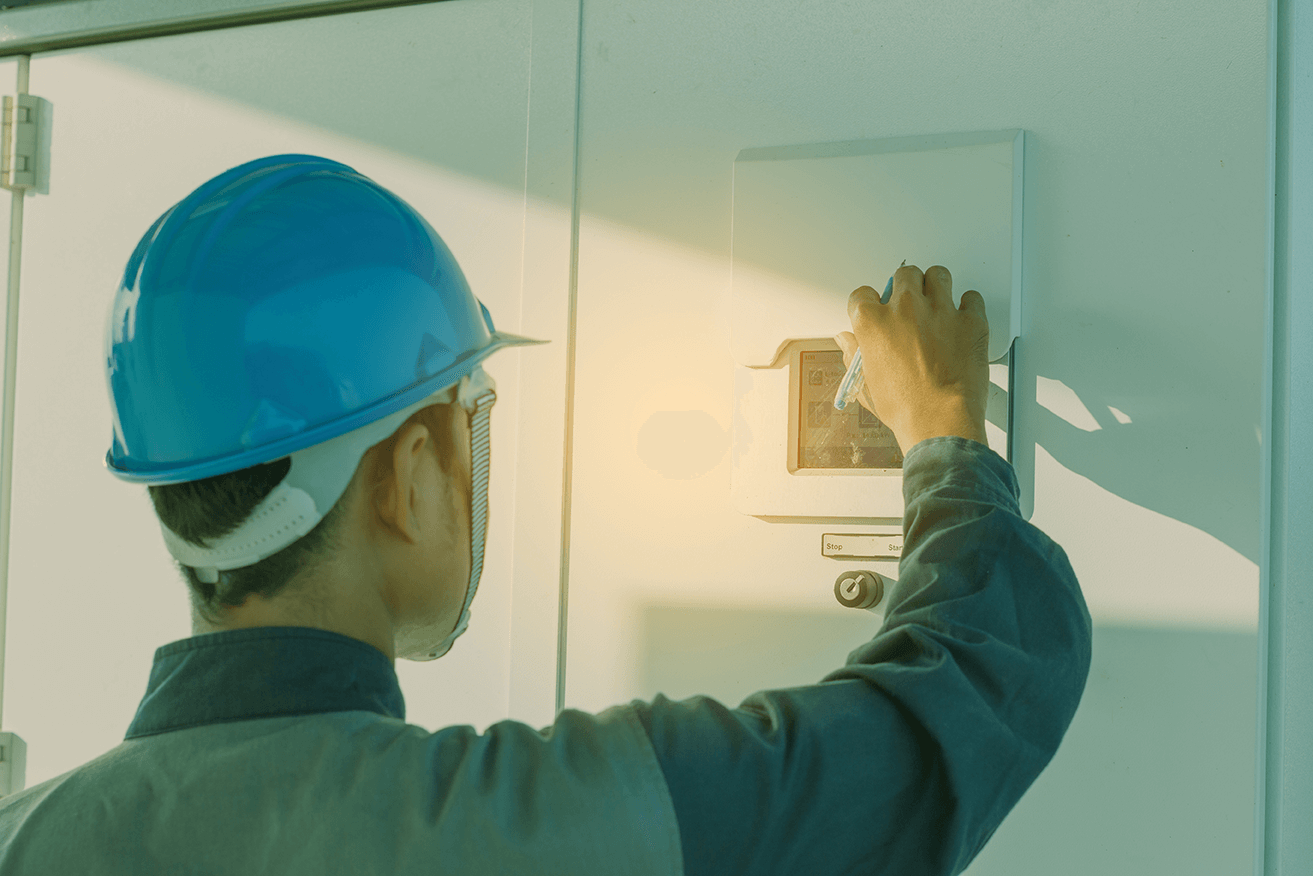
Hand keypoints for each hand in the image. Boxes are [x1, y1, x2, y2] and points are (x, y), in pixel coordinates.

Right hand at [834, 264, 989, 454]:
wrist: (940, 421)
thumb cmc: (905, 407)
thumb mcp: (866, 384)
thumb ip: (853, 355)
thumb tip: (846, 341)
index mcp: (873, 322)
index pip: (863, 294)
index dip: (869, 303)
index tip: (876, 311)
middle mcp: (905, 308)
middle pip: (904, 275)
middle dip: (905, 286)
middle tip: (910, 304)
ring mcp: (940, 310)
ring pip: (937, 275)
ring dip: (935, 285)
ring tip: (936, 302)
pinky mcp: (970, 319)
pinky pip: (971, 297)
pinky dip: (968, 305)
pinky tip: (962, 318)